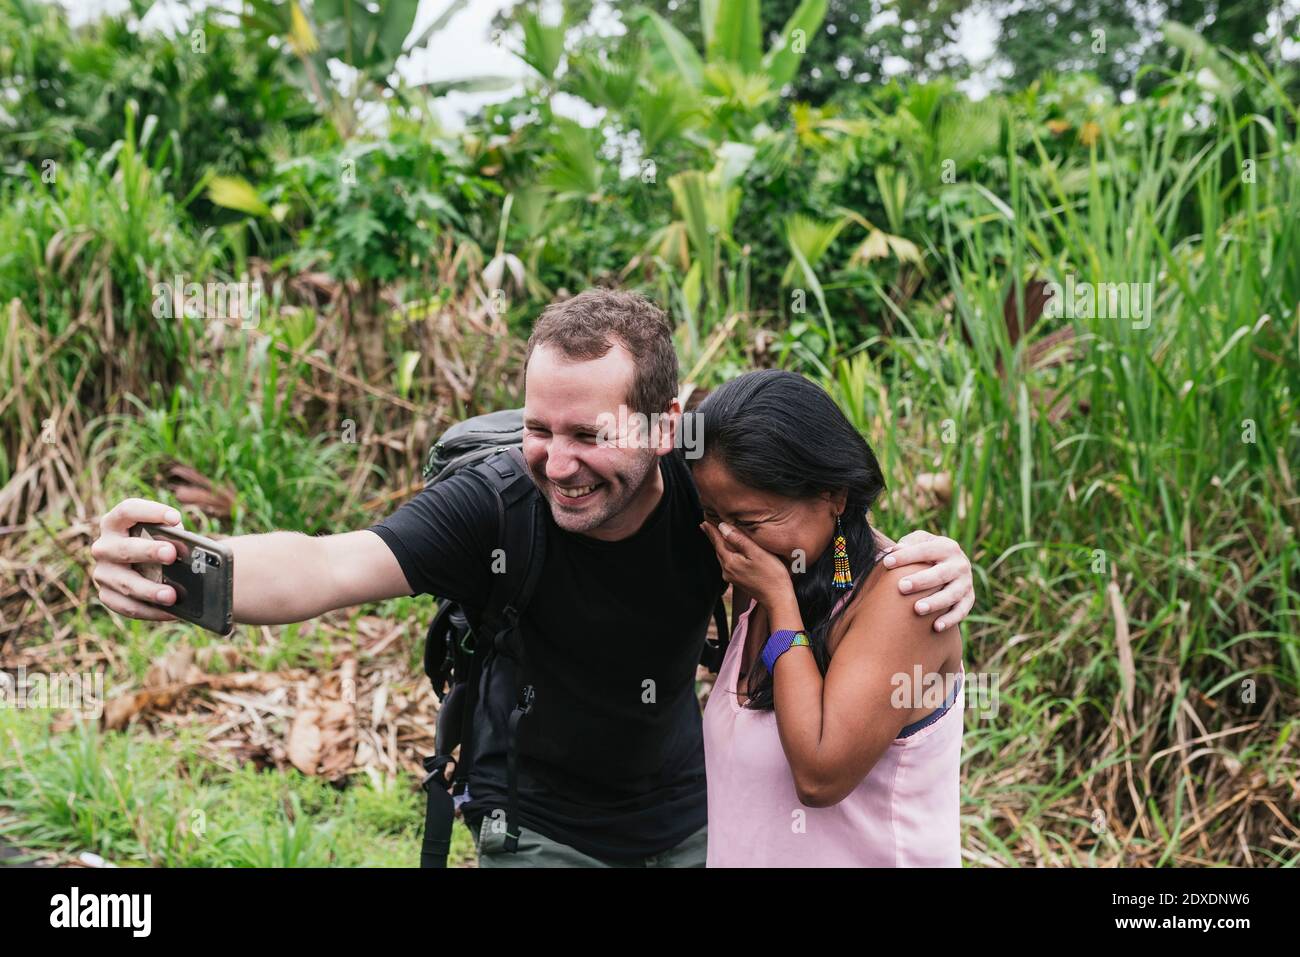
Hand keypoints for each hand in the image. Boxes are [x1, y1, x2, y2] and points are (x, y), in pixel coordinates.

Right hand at [90, 498, 183, 621]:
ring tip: (173, 596)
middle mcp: (104, 546)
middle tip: (172, 554)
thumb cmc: (161, 544)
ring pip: (125, 583)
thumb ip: (174, 538)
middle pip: (124, 548)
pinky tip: (172, 612)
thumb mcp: (167, 537)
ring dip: (149, 590)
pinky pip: (127, 606)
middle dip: (148, 551)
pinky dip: (150, 611)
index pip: (128, 510)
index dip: (150, 512)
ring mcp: (102, 573)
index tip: (175, 518)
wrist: (150, 567)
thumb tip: (192, 552)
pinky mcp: (107, 595)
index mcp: (115, 523)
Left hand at [699, 521, 795, 612]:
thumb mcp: (756, 552)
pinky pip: (728, 562)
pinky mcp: (738, 580)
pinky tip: (729, 550)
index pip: (717, 541)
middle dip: (713, 537)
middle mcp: (727, 570)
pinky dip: (726, 553)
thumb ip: (739, 539)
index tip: (704, 521)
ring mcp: (732, 577)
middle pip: (718, 549)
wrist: (778, 598)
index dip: (711, 530)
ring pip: (722, 556)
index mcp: (730, 562)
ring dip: (719, 545)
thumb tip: (723, 527)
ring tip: (716, 535)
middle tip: (706, 525)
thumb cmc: (772, 574)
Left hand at [878, 529, 973, 631]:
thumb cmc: (926, 553)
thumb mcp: (920, 541)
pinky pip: (961, 611)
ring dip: (935, 602)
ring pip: (952, 594)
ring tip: (917, 609)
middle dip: (921, 581)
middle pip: (940, 574)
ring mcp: (966, 582)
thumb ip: (908, 543)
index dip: (906, 556)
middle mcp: (960, 564)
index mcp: (947, 547)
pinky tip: (936, 627)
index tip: (886, 563)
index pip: (925, 550)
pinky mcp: (969, 599)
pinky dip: (950, 620)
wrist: (951, 564)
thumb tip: (896, 549)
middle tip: (902, 587)